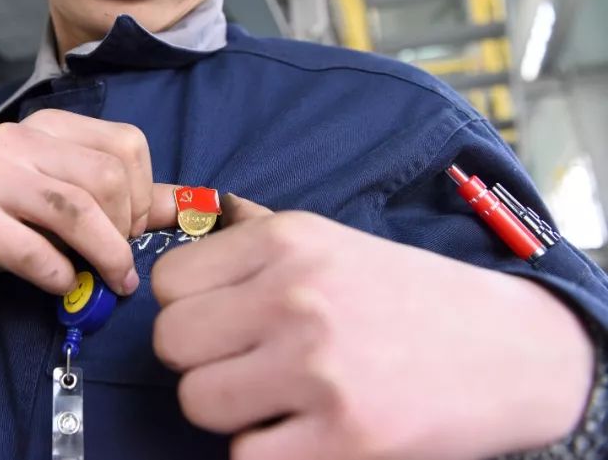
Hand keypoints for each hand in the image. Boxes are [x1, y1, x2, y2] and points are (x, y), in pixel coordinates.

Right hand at [0, 109, 178, 301]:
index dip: (141, 194)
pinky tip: (62, 283)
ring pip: (74, 210)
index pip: (126, 144)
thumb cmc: (23, 221)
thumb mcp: (78, 201)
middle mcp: (17, 137)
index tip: (129, 228)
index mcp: (52, 124)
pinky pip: (32, 250)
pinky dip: (59, 275)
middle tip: (118, 261)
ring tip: (109, 282)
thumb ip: (136, 201)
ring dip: (104, 256)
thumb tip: (202, 205)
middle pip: (105, 178)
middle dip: (124, 230)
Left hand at [151, 194, 594, 459]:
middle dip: (200, 360)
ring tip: (279, 398)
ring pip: (198, 401)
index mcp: (287, 240)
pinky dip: (266, 451)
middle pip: (172, 342)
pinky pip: (244, 457)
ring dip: (230, 410)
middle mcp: (297, 296)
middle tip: (246, 365)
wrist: (510, 349)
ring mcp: (321, 367)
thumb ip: (252, 243)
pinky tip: (305, 432)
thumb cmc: (403, 295)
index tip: (222, 323)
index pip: (168, 283)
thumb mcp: (329, 242)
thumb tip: (180, 250)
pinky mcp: (346, 437)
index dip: (188, 309)